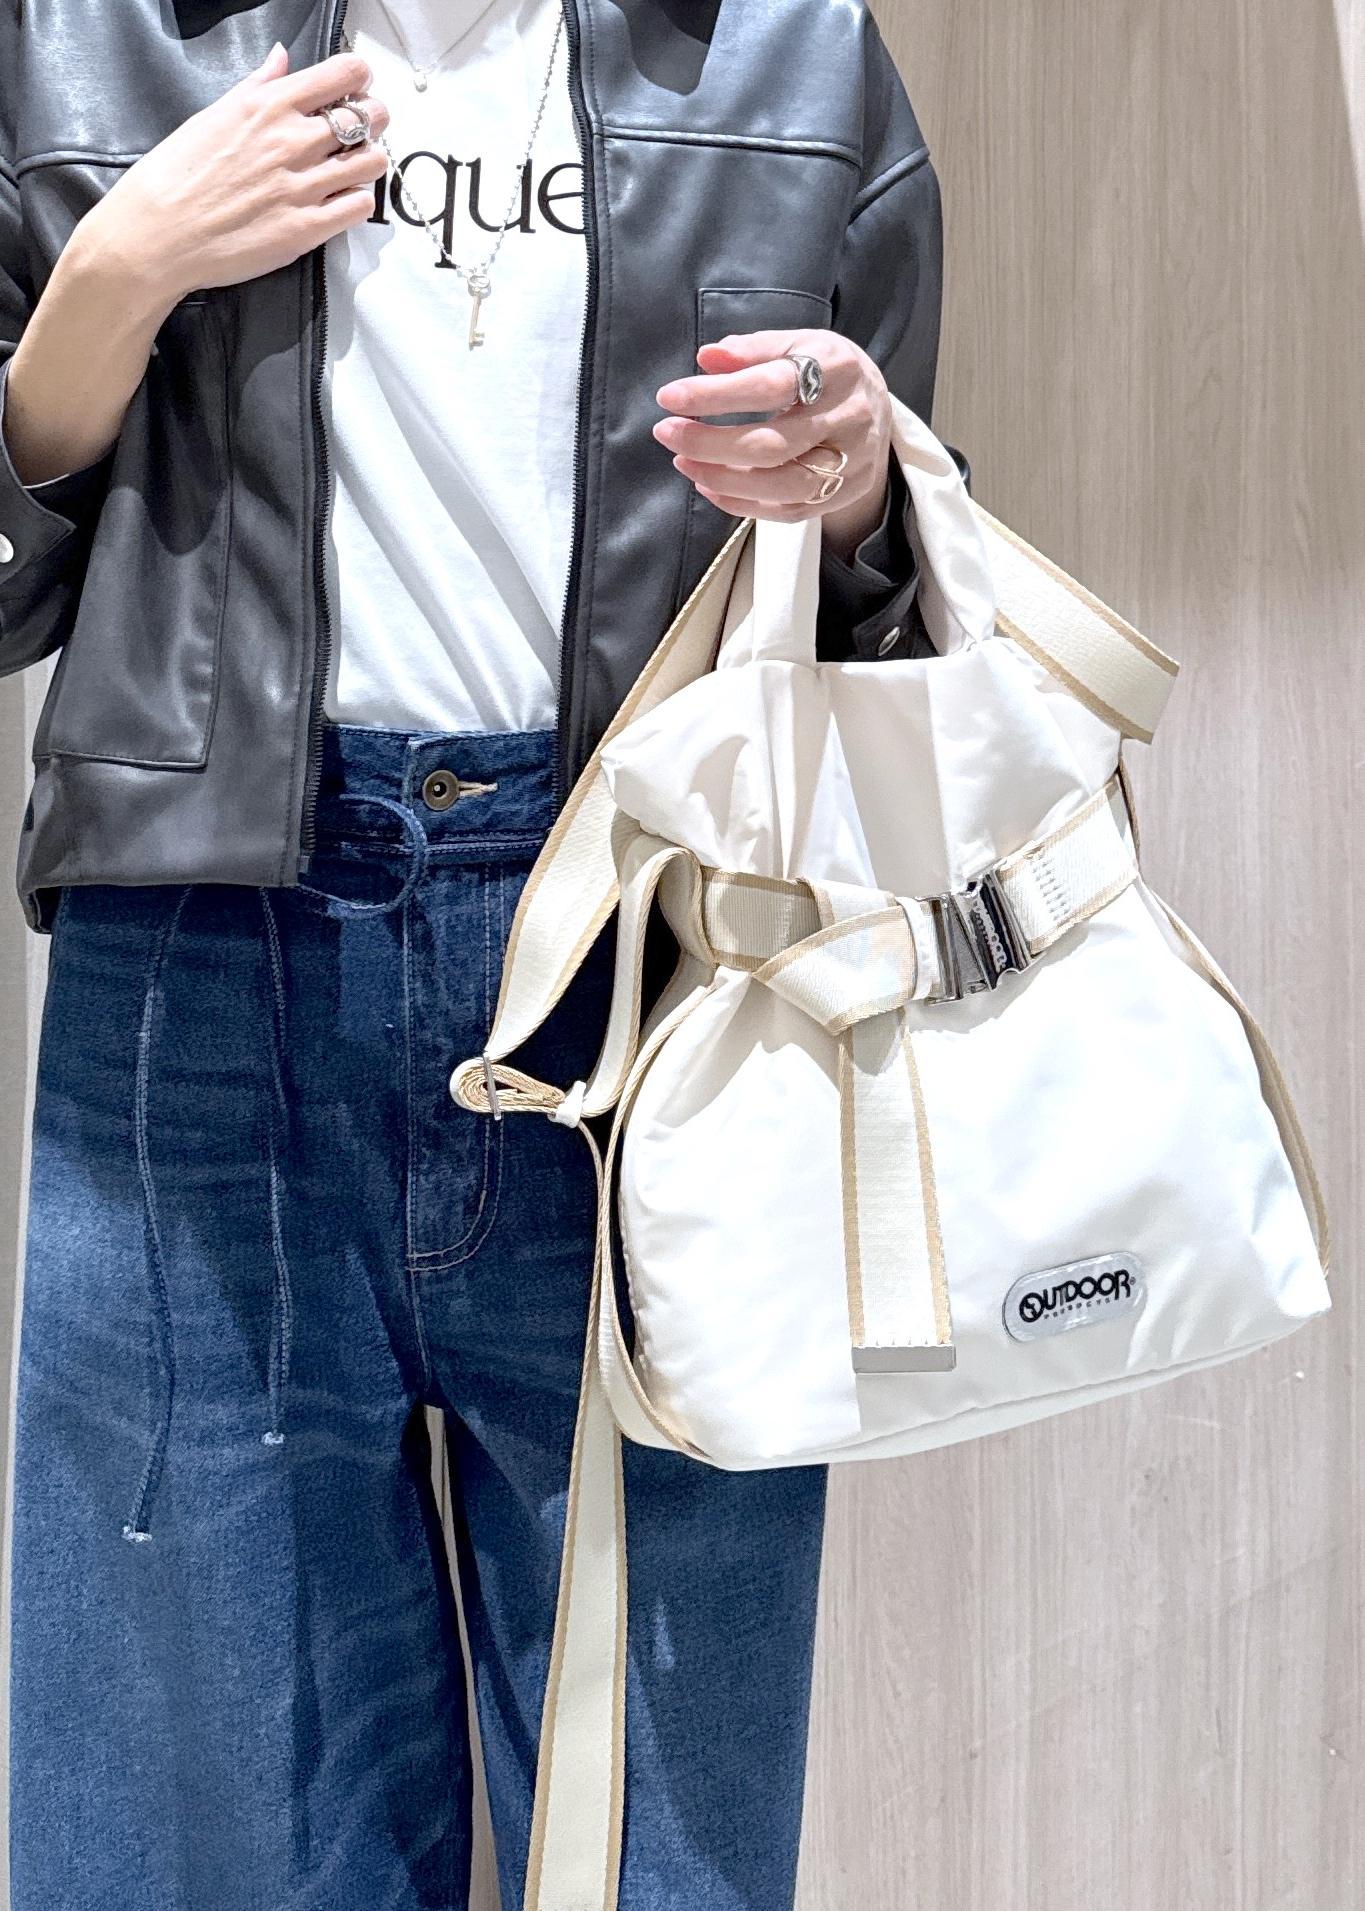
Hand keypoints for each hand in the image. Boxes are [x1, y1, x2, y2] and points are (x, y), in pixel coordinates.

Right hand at [72, 42, 391, 314]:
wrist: (158, 233)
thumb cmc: (176, 176)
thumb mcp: (214, 114)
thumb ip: (257, 85)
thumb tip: (280, 59)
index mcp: (269, 105)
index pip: (343, 75)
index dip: (360, 79)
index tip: (357, 87)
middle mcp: (291, 141)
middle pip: (369, 118)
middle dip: (373, 120)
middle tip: (363, 129)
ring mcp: (302, 186)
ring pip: (373, 163)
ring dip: (370, 162)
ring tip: (352, 167)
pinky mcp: (306, 229)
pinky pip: (360, 208)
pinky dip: (359, 201)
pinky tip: (341, 199)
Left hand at [652, 328, 893, 561]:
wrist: (876, 407)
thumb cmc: (825, 371)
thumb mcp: (798, 343)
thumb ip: (754, 349)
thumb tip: (707, 358)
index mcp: (837, 368)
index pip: (772, 385)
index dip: (717, 394)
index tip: (670, 398)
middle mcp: (849, 417)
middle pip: (773, 444)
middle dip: (711, 442)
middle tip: (667, 433)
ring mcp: (852, 462)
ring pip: (782, 485)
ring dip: (723, 478)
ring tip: (684, 462)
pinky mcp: (844, 493)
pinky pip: (789, 510)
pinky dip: (742, 503)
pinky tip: (709, 485)